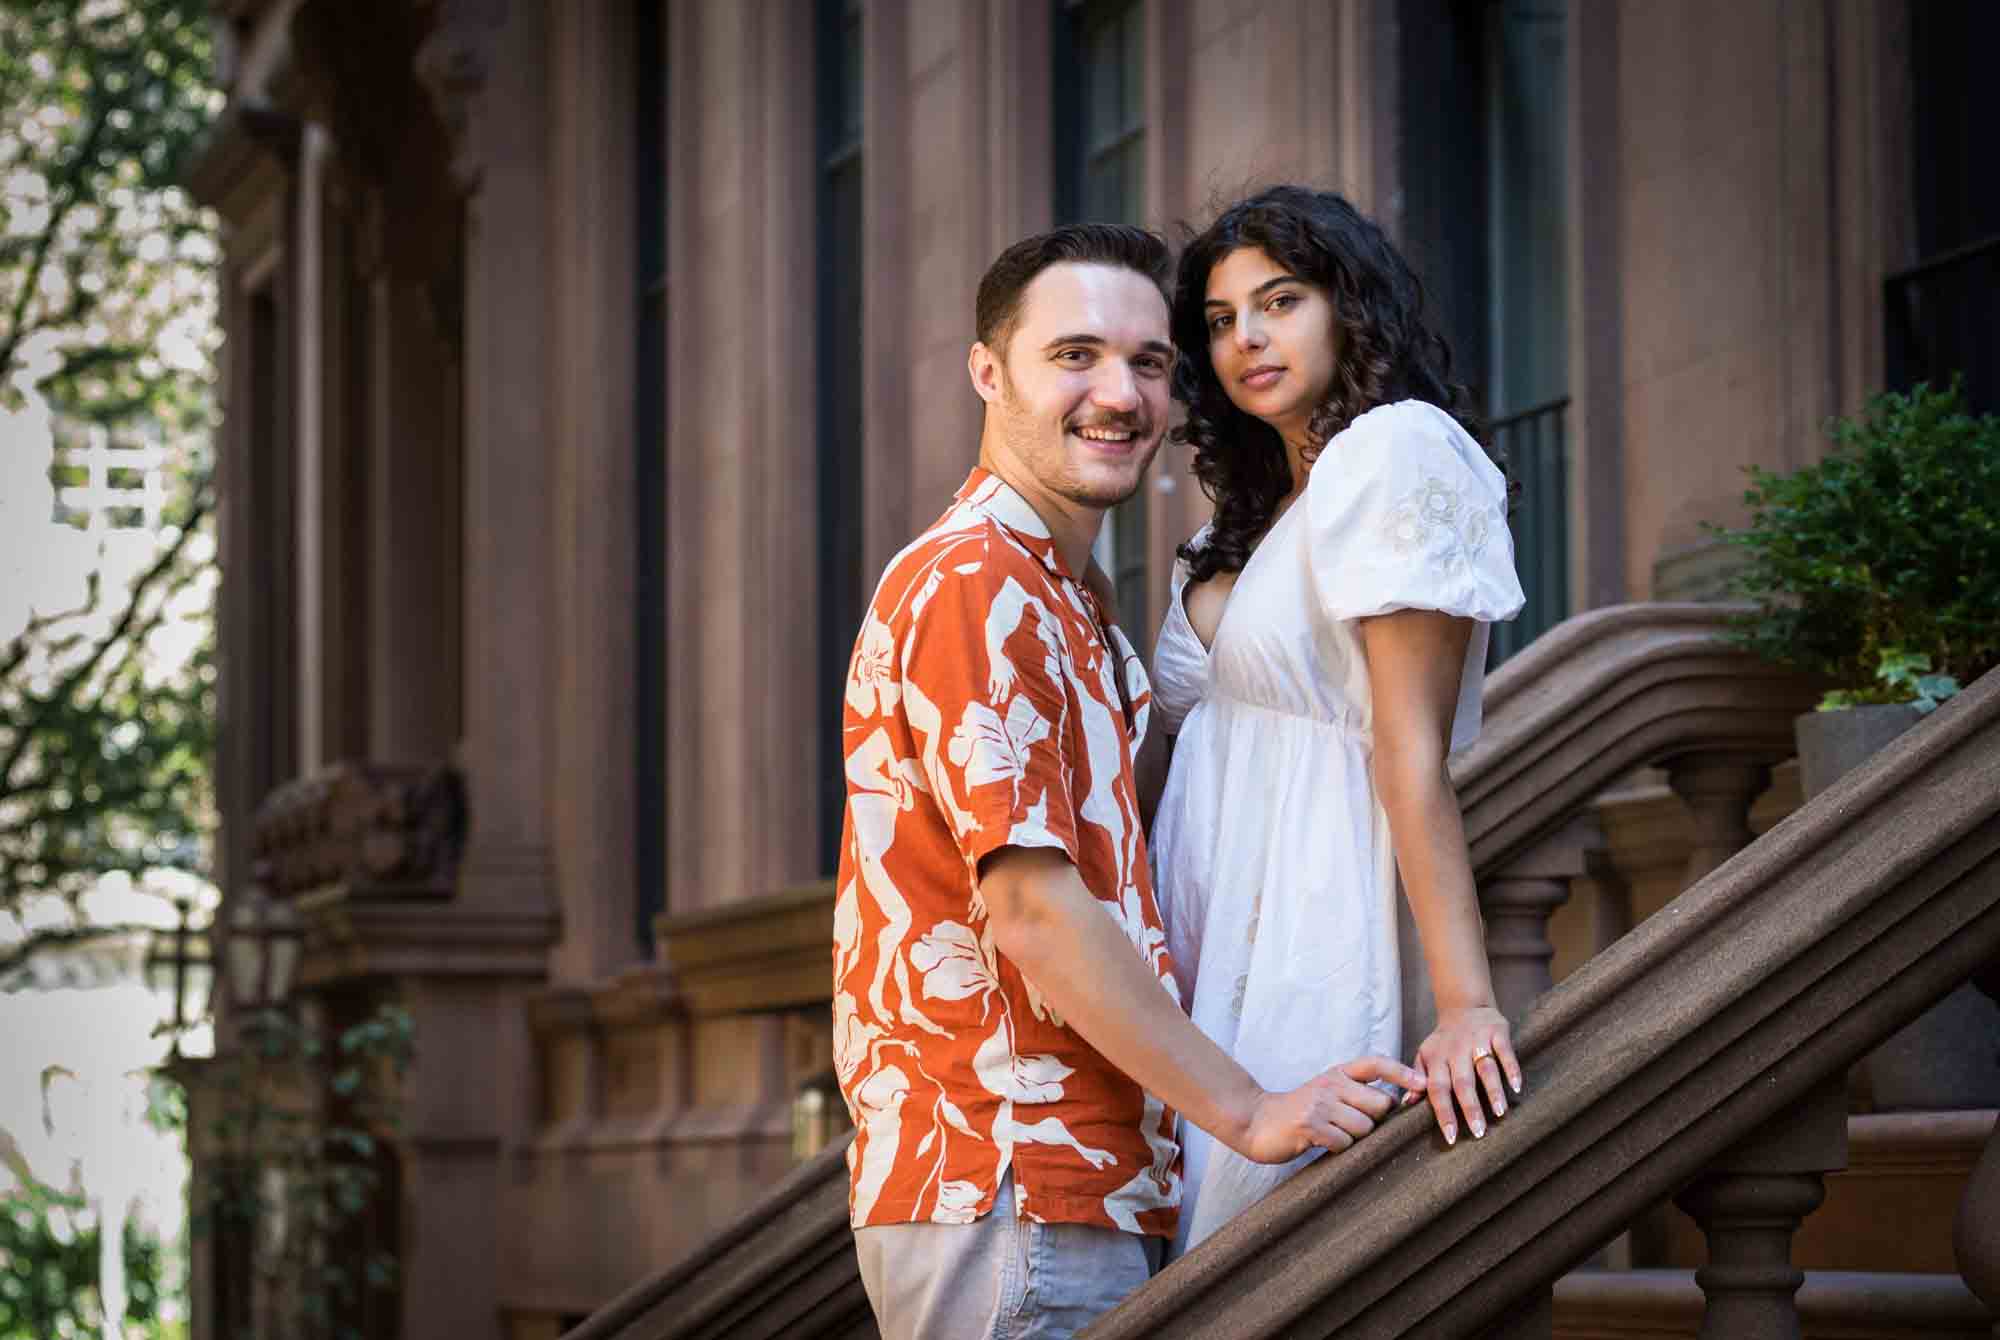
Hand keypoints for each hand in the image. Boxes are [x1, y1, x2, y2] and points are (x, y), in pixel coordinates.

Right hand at [1238, 1056, 1425, 1163]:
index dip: (1403, 1072)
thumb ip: (1355, 1093)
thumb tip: (1396, 1104)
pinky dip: (1338, 1149)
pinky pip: (1344, 1143)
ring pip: (1365, 1127)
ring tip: (1334, 1135)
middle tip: (1353, 1126)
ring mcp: (1321, 1104)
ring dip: (1355, 1139)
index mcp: (1338, 1073)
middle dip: (1376, 1121)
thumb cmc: (1299, 1111)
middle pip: (1381, 1104)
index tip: (1423, 1084)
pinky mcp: (1310, 1125)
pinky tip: (1322, 1143)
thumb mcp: (1327, 1091)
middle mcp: (1331, 1084)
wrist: (1257, 1121)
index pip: (1376, 1064)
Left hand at [1410, 1006, 1520, 1144]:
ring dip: (1493, 1091)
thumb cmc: (1444, 1041)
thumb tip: (1406, 1103)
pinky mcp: (1497, 1032)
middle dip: (1470, 1108)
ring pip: (1485, 1069)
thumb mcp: (1425, 1055)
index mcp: (1436, 1059)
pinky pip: (1505, 1052)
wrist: (1464, 1006)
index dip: (1443, 1113)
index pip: (1437, 1089)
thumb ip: (1417, 1078)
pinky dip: (1511, 1069)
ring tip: (1500, 1113)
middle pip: (1462, 1083)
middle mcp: (1455, 1051)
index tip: (1451, 1137)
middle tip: (1479, 1132)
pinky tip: (1516, 1087)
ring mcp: (1477, 1041)